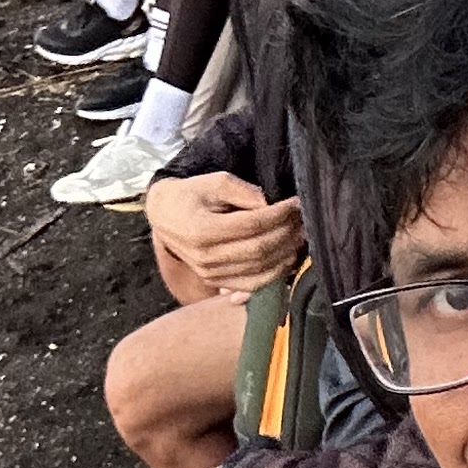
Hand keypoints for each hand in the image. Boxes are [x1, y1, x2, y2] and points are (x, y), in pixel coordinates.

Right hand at [146, 170, 306, 298]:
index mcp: (202, 230)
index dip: (279, 215)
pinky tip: (286, 257)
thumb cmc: (192, 196)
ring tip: (298, 236)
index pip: (252, 225)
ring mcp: (210, 274)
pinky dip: (274, 274)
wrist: (166, 217)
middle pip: (259, 250)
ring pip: (259, 271)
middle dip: (286, 234)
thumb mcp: (214, 182)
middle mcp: (205, 257)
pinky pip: (252, 285)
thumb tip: (270, 205)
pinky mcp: (216, 283)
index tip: (295, 204)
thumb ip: (243, 191)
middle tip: (302, 220)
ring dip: (285, 254)